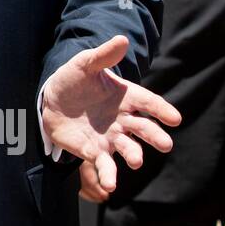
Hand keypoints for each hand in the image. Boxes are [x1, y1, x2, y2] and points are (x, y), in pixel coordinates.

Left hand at [41, 35, 181, 194]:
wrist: (50, 100)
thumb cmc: (73, 80)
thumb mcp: (84, 64)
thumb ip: (103, 56)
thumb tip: (122, 39)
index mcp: (126, 97)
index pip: (148, 103)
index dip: (161, 110)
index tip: (175, 118)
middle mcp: (123, 120)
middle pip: (143, 129)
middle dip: (154, 136)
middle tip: (165, 144)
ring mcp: (110, 137)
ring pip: (127, 149)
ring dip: (133, 155)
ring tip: (137, 161)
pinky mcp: (94, 151)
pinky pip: (104, 164)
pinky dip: (108, 175)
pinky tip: (109, 186)